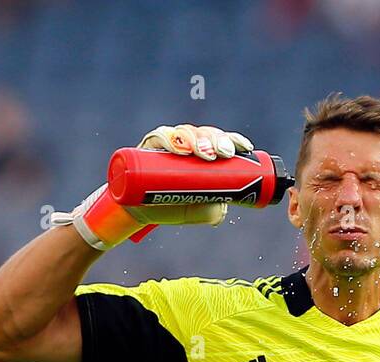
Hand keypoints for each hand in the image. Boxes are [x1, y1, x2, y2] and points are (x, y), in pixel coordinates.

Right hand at [50, 124, 254, 248]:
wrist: (136, 213)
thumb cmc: (167, 206)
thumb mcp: (194, 211)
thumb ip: (211, 210)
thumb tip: (226, 206)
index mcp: (200, 153)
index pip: (219, 140)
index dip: (232, 140)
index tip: (243, 148)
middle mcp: (184, 144)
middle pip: (204, 133)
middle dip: (216, 140)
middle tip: (224, 154)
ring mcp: (166, 143)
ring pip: (185, 132)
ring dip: (197, 140)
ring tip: (205, 155)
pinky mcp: (147, 147)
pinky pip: (159, 136)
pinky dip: (170, 140)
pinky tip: (180, 148)